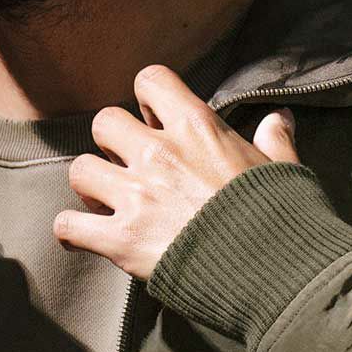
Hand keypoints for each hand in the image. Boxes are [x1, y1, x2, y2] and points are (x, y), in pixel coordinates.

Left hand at [53, 65, 299, 279]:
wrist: (272, 271)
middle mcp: (158, 153)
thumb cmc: (280, 217)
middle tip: (130, 168)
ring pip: (80, 170)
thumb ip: (275, 141)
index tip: (157, 122)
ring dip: (91, 186)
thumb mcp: (283, 169)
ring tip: (108, 203)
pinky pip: (68, 227)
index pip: (150, 80)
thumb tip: (279, 118)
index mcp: (197, 127)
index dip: (148, 100)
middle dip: (112, 144)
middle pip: (104, 122)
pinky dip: (71, 233)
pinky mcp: (121, 240)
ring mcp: (136, 196)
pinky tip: (84, 237)